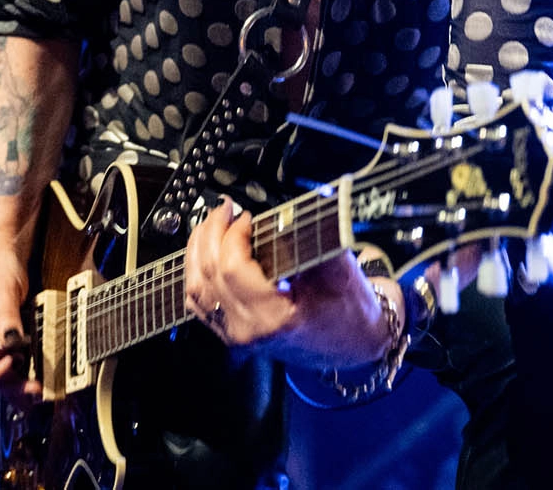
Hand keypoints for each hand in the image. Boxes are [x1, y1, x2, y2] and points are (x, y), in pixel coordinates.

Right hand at [0, 241, 40, 401]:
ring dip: (9, 386)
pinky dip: (12, 383)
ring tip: (34, 393)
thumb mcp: (3, 287)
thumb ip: (5, 316)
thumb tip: (10, 344)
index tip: (13, 352)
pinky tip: (28, 395)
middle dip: (0, 380)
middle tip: (29, 383)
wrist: (1, 254)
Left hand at [181, 198, 392, 369]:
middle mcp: (249, 330)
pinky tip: (203, 253)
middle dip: (211, 232)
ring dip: (198, 250)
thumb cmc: (351, 312)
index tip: (246, 216)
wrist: (356, 344)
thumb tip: (287, 210)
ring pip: (195, 289)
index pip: (232, 268)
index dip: (232, 234)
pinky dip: (195, 273)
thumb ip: (312, 240)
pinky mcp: (233, 334)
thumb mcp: (340, 271)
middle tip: (224, 209)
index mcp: (274, 317)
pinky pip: (199, 303)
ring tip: (211, 224)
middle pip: (208, 274)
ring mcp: (237, 336)